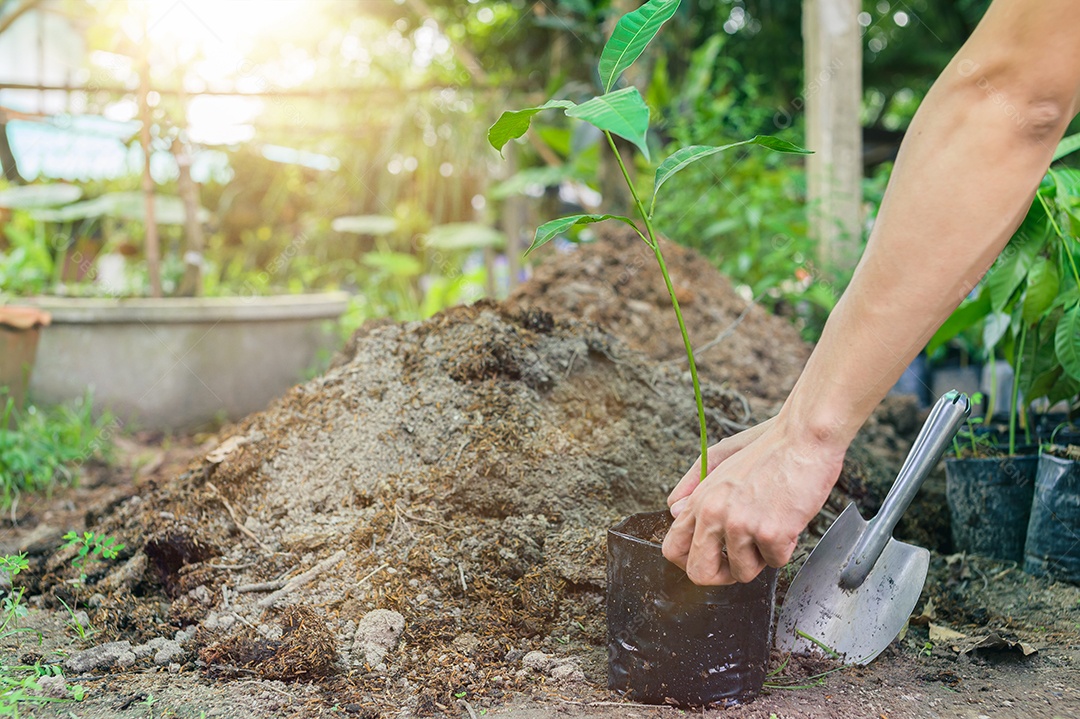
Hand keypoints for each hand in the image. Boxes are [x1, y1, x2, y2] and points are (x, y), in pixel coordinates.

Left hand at [661, 417, 846, 584]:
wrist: (804, 439)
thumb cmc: (769, 449)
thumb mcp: (720, 459)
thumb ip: (693, 486)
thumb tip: (673, 512)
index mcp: (700, 499)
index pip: (673, 547)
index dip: (690, 562)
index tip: (709, 560)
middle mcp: (713, 513)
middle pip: (699, 573)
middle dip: (721, 576)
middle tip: (738, 563)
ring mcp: (740, 525)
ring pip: (742, 573)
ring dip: (760, 558)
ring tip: (770, 529)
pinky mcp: (770, 533)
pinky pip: (776, 563)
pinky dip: (786, 548)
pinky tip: (788, 523)